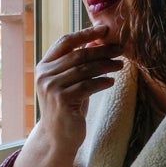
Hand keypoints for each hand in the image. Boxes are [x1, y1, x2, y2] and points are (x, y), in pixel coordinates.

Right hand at [4, 26, 123, 166]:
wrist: (58, 137)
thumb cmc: (68, 107)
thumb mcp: (70, 82)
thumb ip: (78, 64)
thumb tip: (99, 41)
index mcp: (44, 66)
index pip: (65, 42)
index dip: (86, 34)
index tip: (105, 29)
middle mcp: (44, 75)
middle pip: (78, 55)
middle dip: (102, 50)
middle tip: (121, 48)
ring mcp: (51, 87)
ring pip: (84, 70)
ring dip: (106, 65)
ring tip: (121, 65)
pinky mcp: (61, 100)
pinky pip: (87, 86)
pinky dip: (102, 82)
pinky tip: (112, 81)